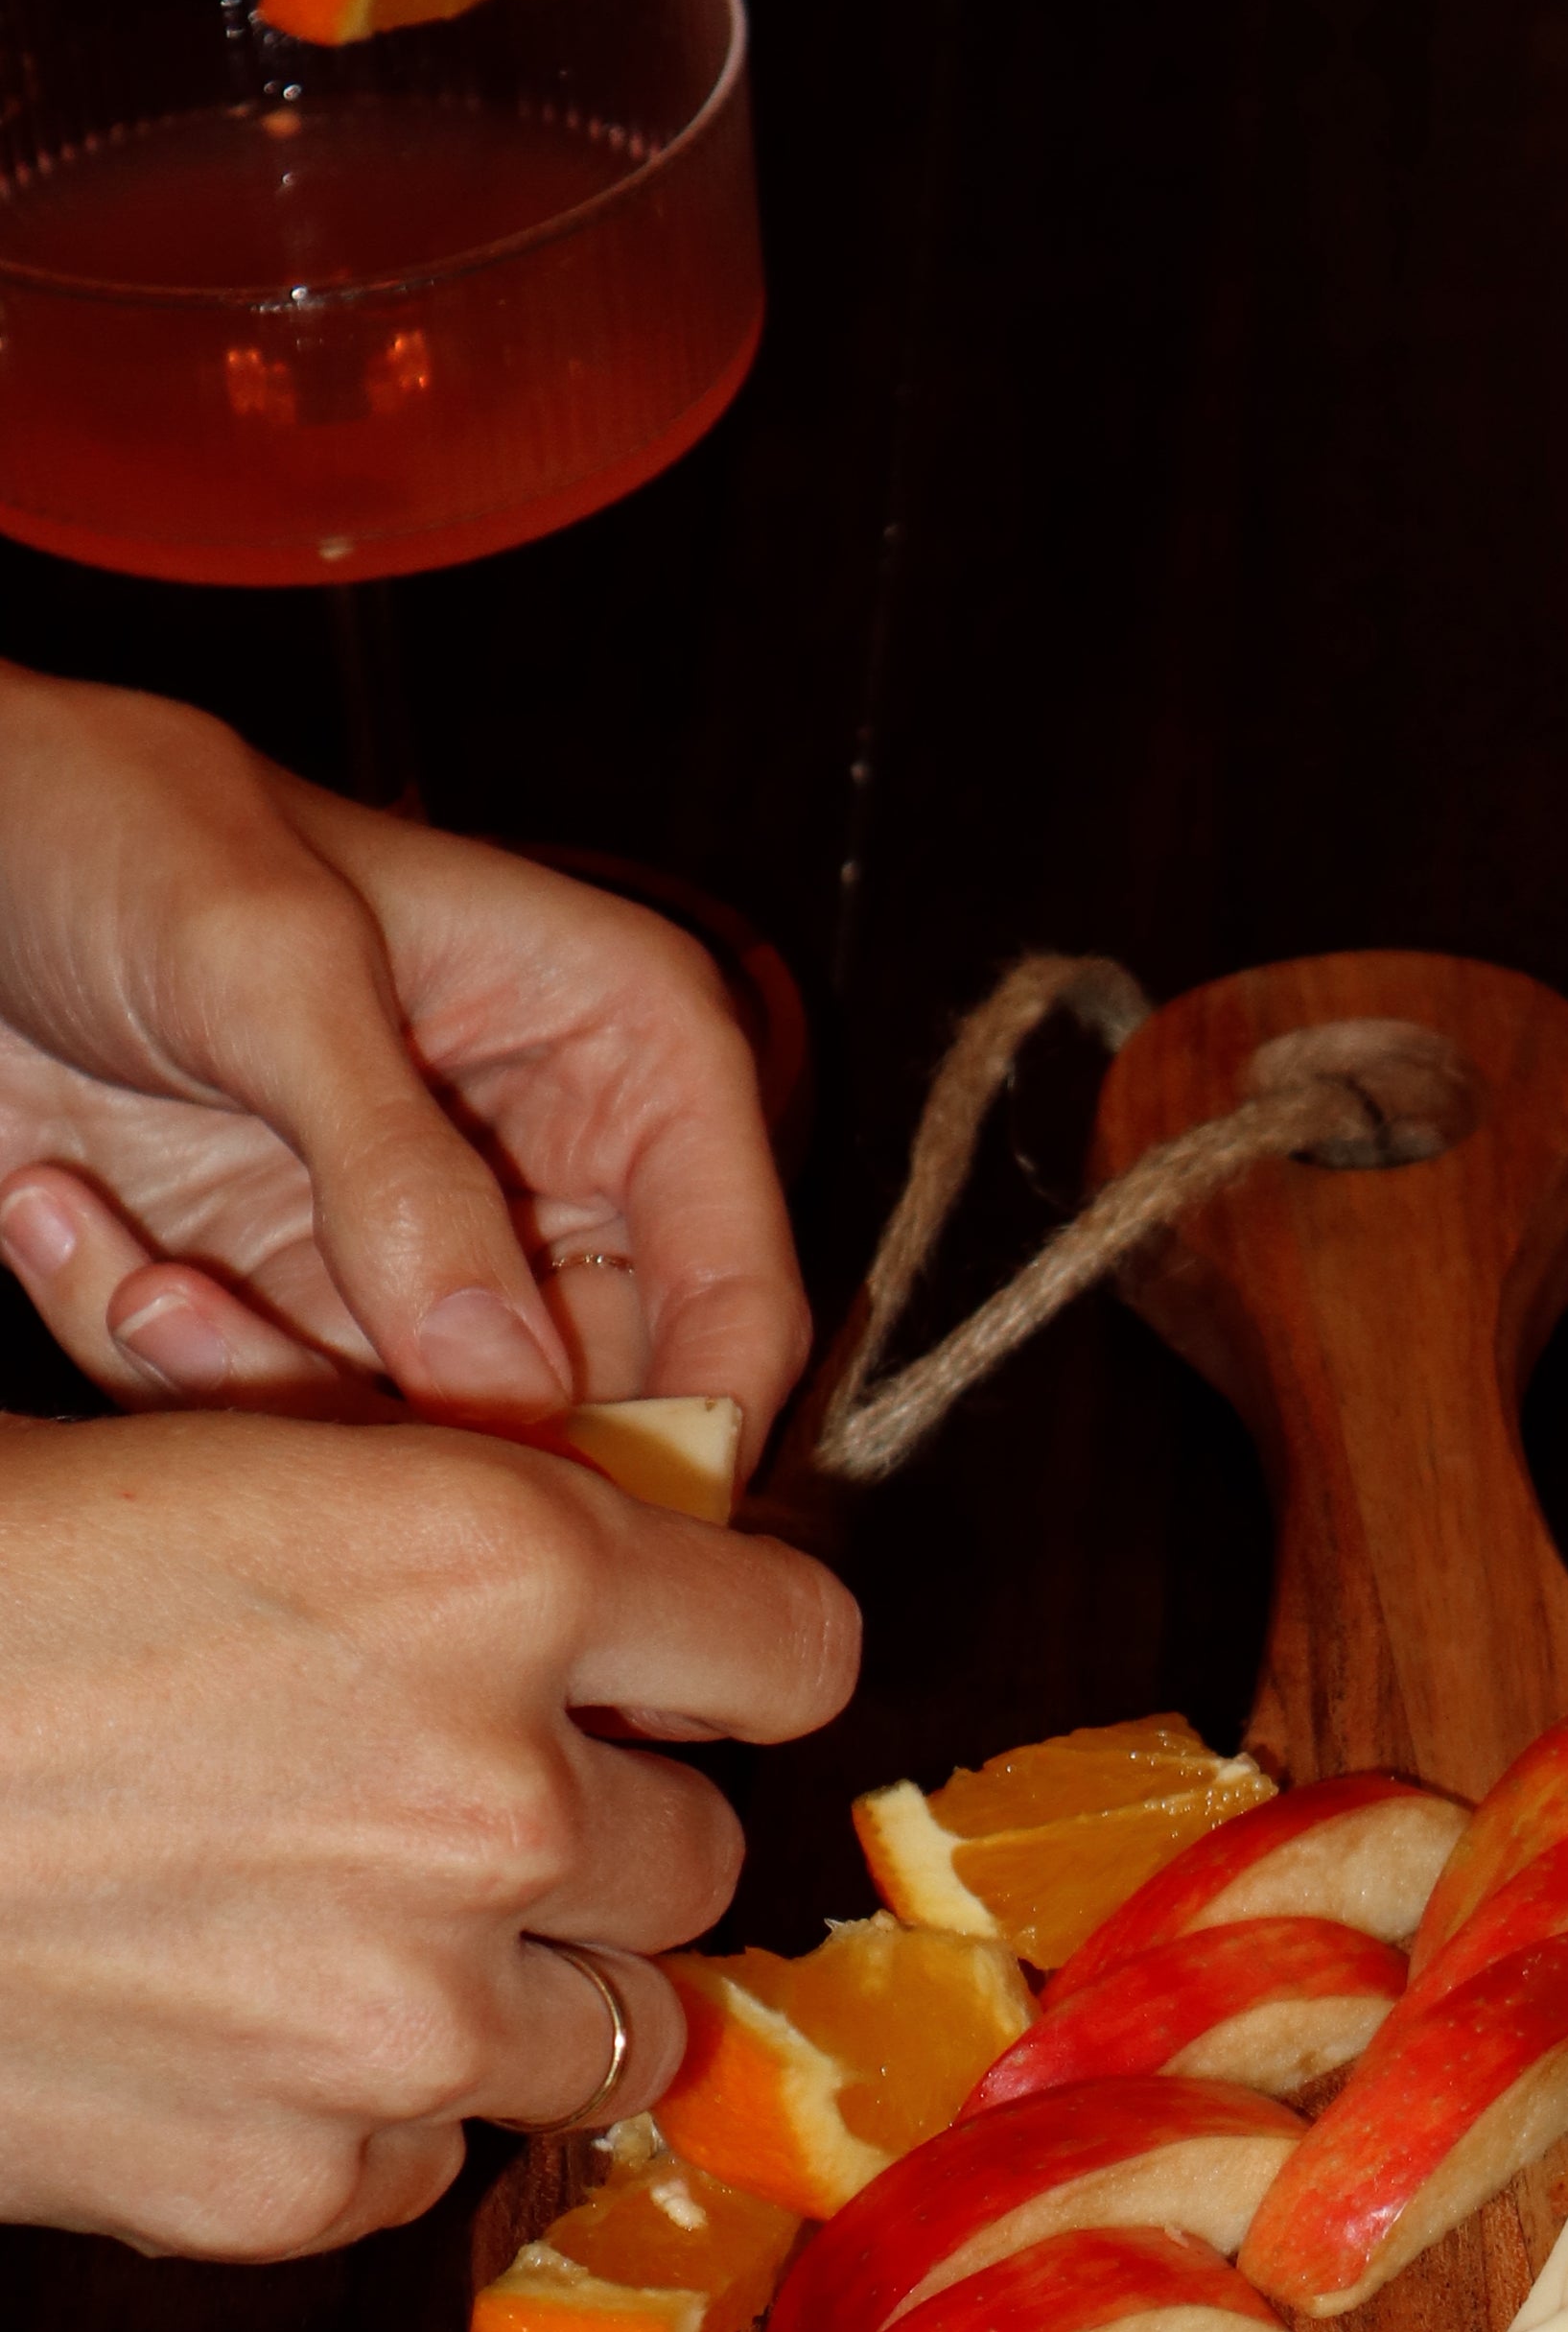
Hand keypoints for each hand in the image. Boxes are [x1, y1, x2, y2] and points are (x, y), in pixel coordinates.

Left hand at [0, 667, 801, 1451]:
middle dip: (421, 1427)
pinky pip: (273, 1427)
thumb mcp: (270, 964)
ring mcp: (418, 1262)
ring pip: (420, 1450)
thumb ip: (401, 1172)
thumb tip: (507, 1380)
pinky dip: (150, 1355)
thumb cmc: (110, 824)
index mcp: (631, 1058)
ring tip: (132, 1262)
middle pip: (592, 1419)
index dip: (684, 1435)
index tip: (559, 1507)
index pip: (737, 1304)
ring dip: (250, 1384)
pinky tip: (65, 1215)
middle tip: (266, 1355)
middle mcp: (552, 1181)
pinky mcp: (290, 1312)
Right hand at [0, 1409, 856, 2255]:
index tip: (680, 1675)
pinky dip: (362, 2112)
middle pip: (702, 1854)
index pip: (791, 1644)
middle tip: (438, 1804)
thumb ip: (420, 1541)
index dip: (730, 1658)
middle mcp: (498, 1795)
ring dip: (512, 1987)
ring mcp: (411, 2011)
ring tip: (330, 1925)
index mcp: (489, 1563)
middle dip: (598, 1833)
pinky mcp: (302, 2178)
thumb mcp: (188, 1462)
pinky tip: (221, 2028)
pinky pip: (432, 2159)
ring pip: (611, 2032)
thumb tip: (588, 1608)